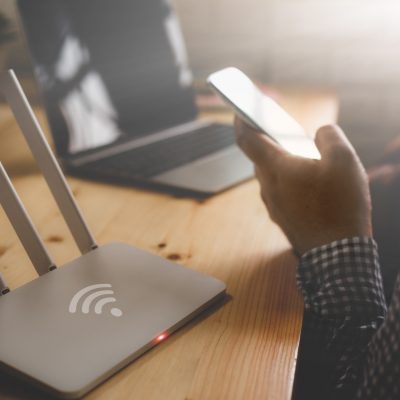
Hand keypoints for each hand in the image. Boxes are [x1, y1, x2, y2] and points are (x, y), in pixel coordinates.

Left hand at [234, 118, 371, 254]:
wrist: (337, 255)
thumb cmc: (340, 205)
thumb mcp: (344, 160)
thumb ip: (329, 137)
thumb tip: (320, 133)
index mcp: (276, 168)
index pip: (247, 139)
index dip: (241, 121)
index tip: (239, 110)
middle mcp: (268, 187)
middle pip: (260, 157)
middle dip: (269, 142)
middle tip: (283, 130)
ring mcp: (273, 205)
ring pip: (271, 176)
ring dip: (282, 163)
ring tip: (303, 156)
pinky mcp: (282, 219)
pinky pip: (280, 192)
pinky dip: (288, 181)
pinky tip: (309, 183)